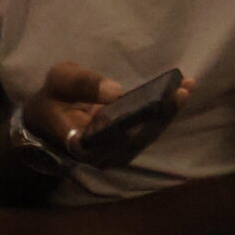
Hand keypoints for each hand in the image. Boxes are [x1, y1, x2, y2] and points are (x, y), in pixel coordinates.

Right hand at [24, 62, 194, 168]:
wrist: (47, 121)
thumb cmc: (53, 98)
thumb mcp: (59, 80)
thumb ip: (83, 84)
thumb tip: (116, 91)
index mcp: (80, 141)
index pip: (113, 134)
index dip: (137, 120)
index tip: (158, 102)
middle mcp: (99, 154)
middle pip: (136, 136)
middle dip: (161, 113)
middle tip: (182, 90)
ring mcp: (113, 154)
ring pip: (145, 136)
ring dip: (167, 113)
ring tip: (186, 88)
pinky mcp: (123, 149)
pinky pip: (146, 133)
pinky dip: (163, 114)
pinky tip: (179, 95)